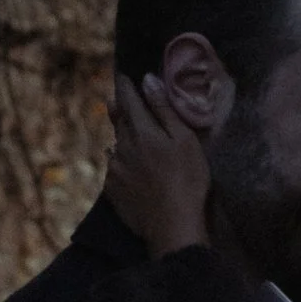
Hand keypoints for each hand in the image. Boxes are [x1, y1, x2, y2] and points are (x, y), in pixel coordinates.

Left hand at [106, 71, 214, 259]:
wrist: (172, 225)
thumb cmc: (188, 180)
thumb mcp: (184, 140)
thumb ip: (164, 109)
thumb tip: (147, 80)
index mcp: (142, 130)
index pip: (129, 99)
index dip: (126, 86)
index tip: (123, 76)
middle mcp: (122, 145)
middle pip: (118, 120)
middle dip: (119, 107)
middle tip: (117, 98)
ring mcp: (114, 168)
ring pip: (115, 144)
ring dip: (119, 136)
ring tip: (125, 133)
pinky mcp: (112, 189)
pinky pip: (113, 167)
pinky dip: (119, 161)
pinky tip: (126, 165)